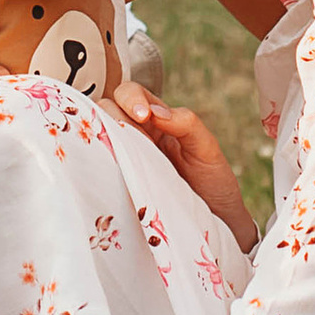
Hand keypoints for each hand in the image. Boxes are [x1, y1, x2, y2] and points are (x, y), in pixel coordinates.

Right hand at [114, 81, 257, 254]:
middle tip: (133, 139)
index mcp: (156, 120)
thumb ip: (186, 123)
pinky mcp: (119, 182)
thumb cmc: (213, 183)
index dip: (130, 98)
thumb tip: (155, 112)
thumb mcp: (206, 149)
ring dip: (105, 137)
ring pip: (97, 134)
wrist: (217, 221)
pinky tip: (113, 172)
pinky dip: (100, 161)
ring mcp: (125, 157)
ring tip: (124, 156)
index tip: (144, 117)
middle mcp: (136, 135)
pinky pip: (100, 165)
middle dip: (115, 115)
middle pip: (106, 108)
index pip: (130, 93)